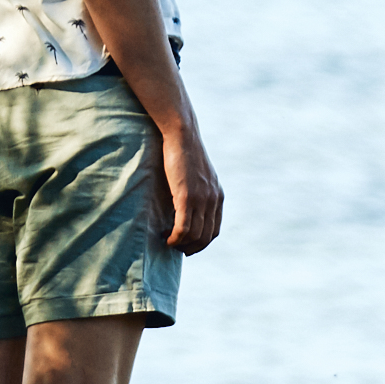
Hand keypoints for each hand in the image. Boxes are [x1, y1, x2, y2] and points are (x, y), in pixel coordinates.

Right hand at [156, 120, 227, 252]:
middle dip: (191, 247)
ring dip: (180, 244)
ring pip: (194, 235)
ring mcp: (201, 199)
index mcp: (218, 196)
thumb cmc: (185, 152)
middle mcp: (213, 200)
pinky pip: (183, 228)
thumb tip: (189, 205)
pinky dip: (175, 238)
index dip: (201, 242)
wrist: (182, 135)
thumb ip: (199, 190)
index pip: (214, 230)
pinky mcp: (187, 197)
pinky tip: (166, 237)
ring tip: (168, 240)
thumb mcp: (198, 175)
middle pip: (206, 236)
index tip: (186, 244)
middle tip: (175, 247)